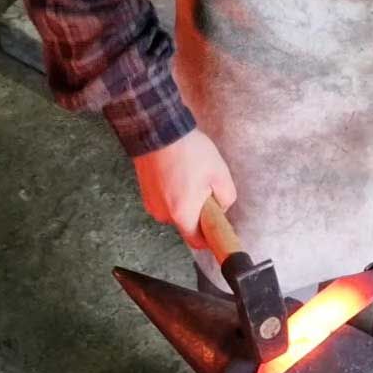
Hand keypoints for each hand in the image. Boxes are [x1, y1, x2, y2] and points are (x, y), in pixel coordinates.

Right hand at [132, 129, 237, 248]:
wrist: (158, 130)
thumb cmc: (189, 152)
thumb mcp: (220, 174)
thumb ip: (227, 198)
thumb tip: (221, 207)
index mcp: (182, 214)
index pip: (196, 242)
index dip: (209, 237)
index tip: (217, 226)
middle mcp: (163, 213)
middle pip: (186, 224)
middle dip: (198, 211)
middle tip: (205, 188)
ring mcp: (151, 203)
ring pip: (175, 210)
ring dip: (185, 200)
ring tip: (190, 175)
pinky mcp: (145, 192)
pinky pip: (165, 199)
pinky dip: (173, 191)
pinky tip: (179, 172)